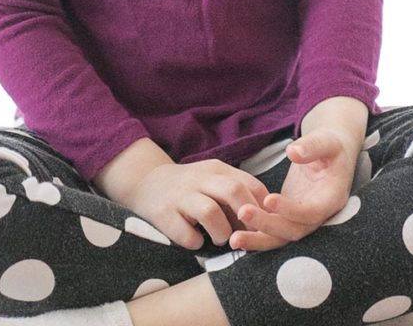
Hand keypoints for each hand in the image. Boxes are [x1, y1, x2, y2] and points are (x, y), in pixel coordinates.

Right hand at [127, 159, 269, 250]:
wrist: (146, 182)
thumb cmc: (190, 188)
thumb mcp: (213, 180)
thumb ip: (236, 194)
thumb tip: (266, 219)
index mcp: (216, 169)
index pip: (249, 183)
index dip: (262, 207)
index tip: (265, 224)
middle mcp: (199, 179)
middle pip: (233, 191)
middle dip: (246, 217)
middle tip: (247, 235)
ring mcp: (181, 196)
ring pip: (210, 212)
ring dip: (222, 232)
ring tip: (221, 239)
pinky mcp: (163, 214)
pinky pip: (187, 234)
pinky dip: (196, 242)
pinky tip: (196, 241)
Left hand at [228, 127, 360, 251]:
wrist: (331, 152)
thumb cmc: (331, 144)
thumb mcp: (326, 140)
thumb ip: (312, 146)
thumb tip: (293, 152)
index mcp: (331, 199)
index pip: (311, 213)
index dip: (290, 210)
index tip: (268, 199)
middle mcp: (318, 215)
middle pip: (293, 231)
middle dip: (267, 226)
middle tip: (242, 213)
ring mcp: (302, 217)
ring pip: (281, 236)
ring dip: (258, 239)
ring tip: (234, 239)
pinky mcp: (289, 215)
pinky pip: (273, 229)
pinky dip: (257, 233)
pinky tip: (236, 233)